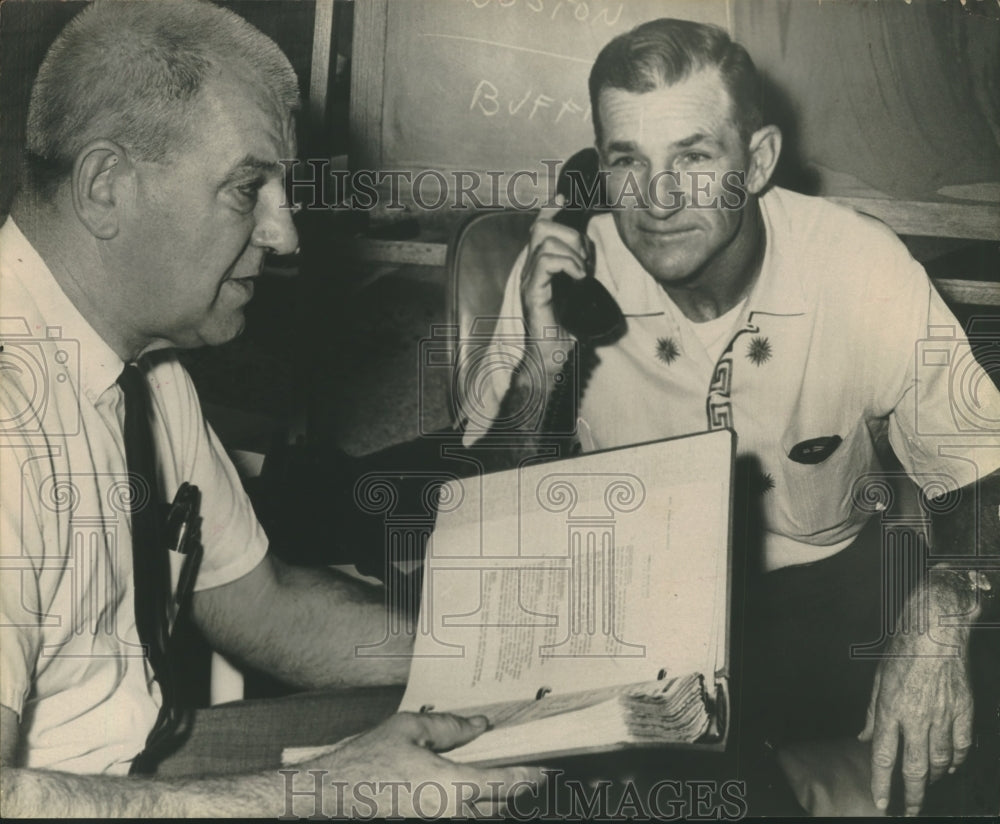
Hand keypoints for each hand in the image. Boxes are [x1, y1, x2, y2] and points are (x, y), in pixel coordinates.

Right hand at [301, 712, 544, 817]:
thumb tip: (478, 726)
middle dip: (516, 789)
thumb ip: (449, 727)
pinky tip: (462, 789)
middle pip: (500, 806)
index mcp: (453, 789)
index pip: (508, 785)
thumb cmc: (363, 764)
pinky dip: (469, 806)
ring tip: (496, 778)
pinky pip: (458, 818)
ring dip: (492, 800)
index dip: (532, 776)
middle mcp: (451, 816)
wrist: (327, 798)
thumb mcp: (408, 729)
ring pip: (479, 815)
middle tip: (526, 770)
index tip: (546, 769)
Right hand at [520, 197, 589, 340]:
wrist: (552, 356)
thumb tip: (589, 254)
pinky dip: (568, 264)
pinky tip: (579, 279)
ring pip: (545, 241)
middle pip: (540, 227)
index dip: (551, 209)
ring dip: (572, 252)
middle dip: (569, 233)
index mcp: (539, 266)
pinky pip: (547, 262)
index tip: (565, 199)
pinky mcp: (533, 293)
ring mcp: (528, 280)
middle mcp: (529, 270)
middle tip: (585, 258)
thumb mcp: (577, 293)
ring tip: (583, 273)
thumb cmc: (565, 328)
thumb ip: (579, 271)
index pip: (539, 227)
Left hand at [858, 585, 974, 815]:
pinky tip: (951, 765)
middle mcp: (916, 718)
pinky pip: (961, 745)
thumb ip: (872, 713)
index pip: (884, 757)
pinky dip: (956, 760)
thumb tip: (866, 739)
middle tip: (910, 811)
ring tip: (927, 784)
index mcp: (891, 710)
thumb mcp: (878, 680)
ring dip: (934, 777)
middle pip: (915, 768)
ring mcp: (942, 716)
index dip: (882, 783)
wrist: (935, 633)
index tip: (882, 802)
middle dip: (913, 795)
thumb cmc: (901, 652)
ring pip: (940, 761)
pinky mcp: (963, 711)